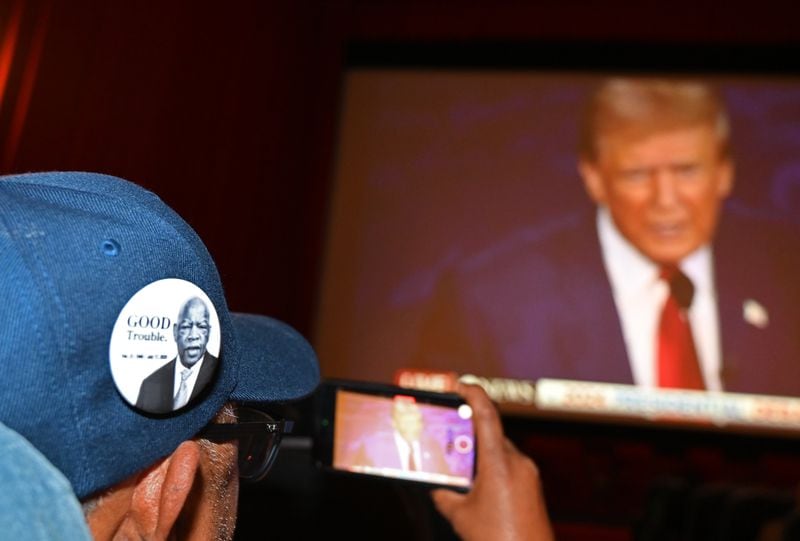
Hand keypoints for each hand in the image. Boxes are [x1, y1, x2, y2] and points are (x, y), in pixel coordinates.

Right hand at [431, 383, 553, 540]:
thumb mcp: (460, 516)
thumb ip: (445, 494)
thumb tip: (435, 483)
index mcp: (499, 463)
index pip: (486, 414)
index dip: (472, 393)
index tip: (459, 385)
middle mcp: (517, 462)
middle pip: (490, 433)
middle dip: (467, 433)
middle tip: (446, 434)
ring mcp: (529, 474)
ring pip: (499, 450)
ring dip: (479, 454)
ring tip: (457, 468)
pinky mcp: (533, 486)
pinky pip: (508, 466)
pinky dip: (490, 468)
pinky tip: (476, 487)